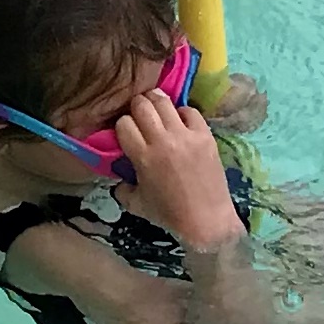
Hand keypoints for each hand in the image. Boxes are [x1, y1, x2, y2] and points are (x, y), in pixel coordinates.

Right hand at [111, 87, 241, 250]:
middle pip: (142, 105)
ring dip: (156, 103)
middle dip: (136, 107)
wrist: (207, 221)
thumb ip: (121, 188)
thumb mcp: (136, 205)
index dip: (122, 126)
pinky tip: (180, 122)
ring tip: (157, 111)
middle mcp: (163, 141)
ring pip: (164, 102)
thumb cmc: (170, 215)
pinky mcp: (205, 135)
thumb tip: (116, 174)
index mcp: (144, 157)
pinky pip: (190, 111)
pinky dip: (182, 113)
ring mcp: (186, 136)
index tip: (126, 133)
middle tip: (139, 115)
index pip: (123, 123)